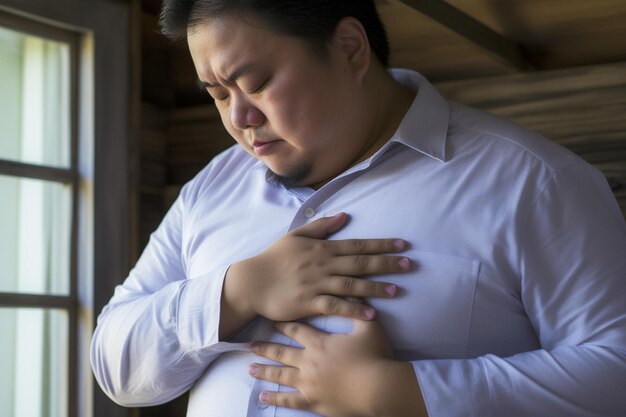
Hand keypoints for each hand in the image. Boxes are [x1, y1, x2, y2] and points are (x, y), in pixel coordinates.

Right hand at [226, 213, 410, 322]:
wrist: (252, 281)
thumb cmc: (274, 258)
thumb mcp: (296, 235)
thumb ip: (321, 226)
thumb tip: (344, 215)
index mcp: (322, 248)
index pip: (357, 244)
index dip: (381, 245)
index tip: (402, 245)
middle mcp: (323, 265)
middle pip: (360, 263)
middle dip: (386, 263)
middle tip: (408, 265)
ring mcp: (317, 284)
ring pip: (351, 285)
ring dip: (375, 287)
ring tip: (397, 290)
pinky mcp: (309, 303)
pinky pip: (335, 306)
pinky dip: (354, 309)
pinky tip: (371, 313)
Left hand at [248, 320, 426, 416]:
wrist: (379, 387)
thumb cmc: (375, 356)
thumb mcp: (369, 327)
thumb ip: (359, 310)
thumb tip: (354, 292)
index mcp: (320, 343)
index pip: (297, 331)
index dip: (283, 325)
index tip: (271, 322)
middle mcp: (309, 362)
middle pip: (283, 353)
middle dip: (266, 348)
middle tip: (250, 346)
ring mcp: (309, 383)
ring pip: (281, 376)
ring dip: (265, 371)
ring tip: (250, 368)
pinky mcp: (313, 402)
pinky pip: (290, 400)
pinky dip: (275, 398)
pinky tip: (263, 396)